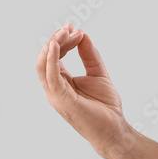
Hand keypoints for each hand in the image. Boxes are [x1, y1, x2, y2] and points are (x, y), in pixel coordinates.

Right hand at [36, 24, 129, 157]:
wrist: (115, 130)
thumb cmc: (106, 107)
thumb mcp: (98, 74)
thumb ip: (90, 56)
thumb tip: (83, 35)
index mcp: (61, 83)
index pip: (53, 57)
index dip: (62, 40)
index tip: (75, 29)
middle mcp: (54, 89)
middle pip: (45, 58)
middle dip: (56, 39)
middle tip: (71, 28)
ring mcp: (56, 95)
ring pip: (43, 65)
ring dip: (52, 45)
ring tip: (65, 32)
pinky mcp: (62, 100)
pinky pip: (51, 77)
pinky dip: (51, 60)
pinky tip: (56, 46)